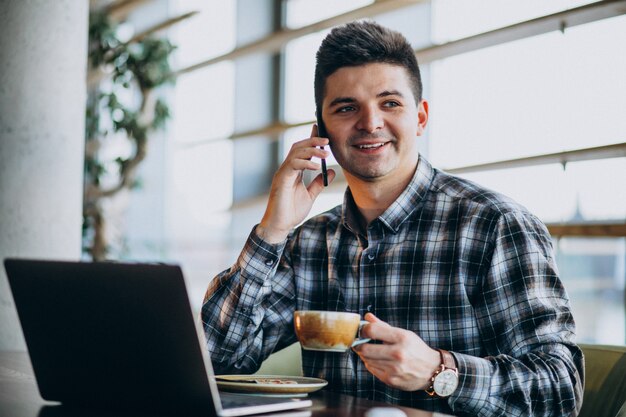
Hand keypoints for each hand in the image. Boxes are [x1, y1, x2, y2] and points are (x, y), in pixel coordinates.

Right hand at [257, 125, 335, 242]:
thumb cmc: (291, 212)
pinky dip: (305, 163)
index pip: (302, 150)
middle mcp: (287, 169)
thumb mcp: (310, 195)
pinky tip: (317, 166)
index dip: (311, 139)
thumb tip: (331, 171)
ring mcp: (283, 173)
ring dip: (312, 150)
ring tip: (326, 153)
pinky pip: (293, 165)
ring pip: (295, 152)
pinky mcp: (281, 179)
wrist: (280, 226)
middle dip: (313, 141)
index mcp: (293, 171)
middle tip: (327, 140)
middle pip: (298, 146)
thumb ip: (319, 183)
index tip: (323, 133)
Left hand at [353, 313, 440, 391]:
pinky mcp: (391, 380)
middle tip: (359, 343)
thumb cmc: (416, 349)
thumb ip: (383, 326)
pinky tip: (378, 361)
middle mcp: (398, 353)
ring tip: (371, 352)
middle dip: (359, 345)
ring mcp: (394, 368)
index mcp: (401, 337)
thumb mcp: (403, 334)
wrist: (432, 371)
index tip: (362, 331)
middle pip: (365, 349)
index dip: (362, 330)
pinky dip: (371, 364)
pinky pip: (372, 369)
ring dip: (365, 355)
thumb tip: (367, 317)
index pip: (372, 331)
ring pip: (367, 360)